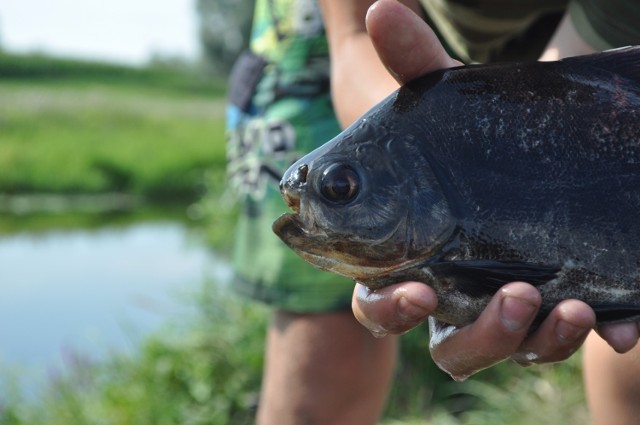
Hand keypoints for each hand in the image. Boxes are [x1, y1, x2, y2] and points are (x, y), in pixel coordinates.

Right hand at [352, 0, 639, 379]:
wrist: (545, 145)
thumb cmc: (479, 136)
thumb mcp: (455, 106)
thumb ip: (418, 68)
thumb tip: (384, 8)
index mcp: (414, 257)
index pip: (379, 301)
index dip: (388, 308)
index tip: (412, 290)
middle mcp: (458, 292)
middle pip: (449, 345)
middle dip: (477, 336)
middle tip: (513, 298)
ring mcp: (511, 303)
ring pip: (510, 350)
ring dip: (536, 340)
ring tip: (573, 306)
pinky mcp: (562, 301)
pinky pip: (575, 338)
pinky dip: (601, 335)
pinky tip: (623, 323)